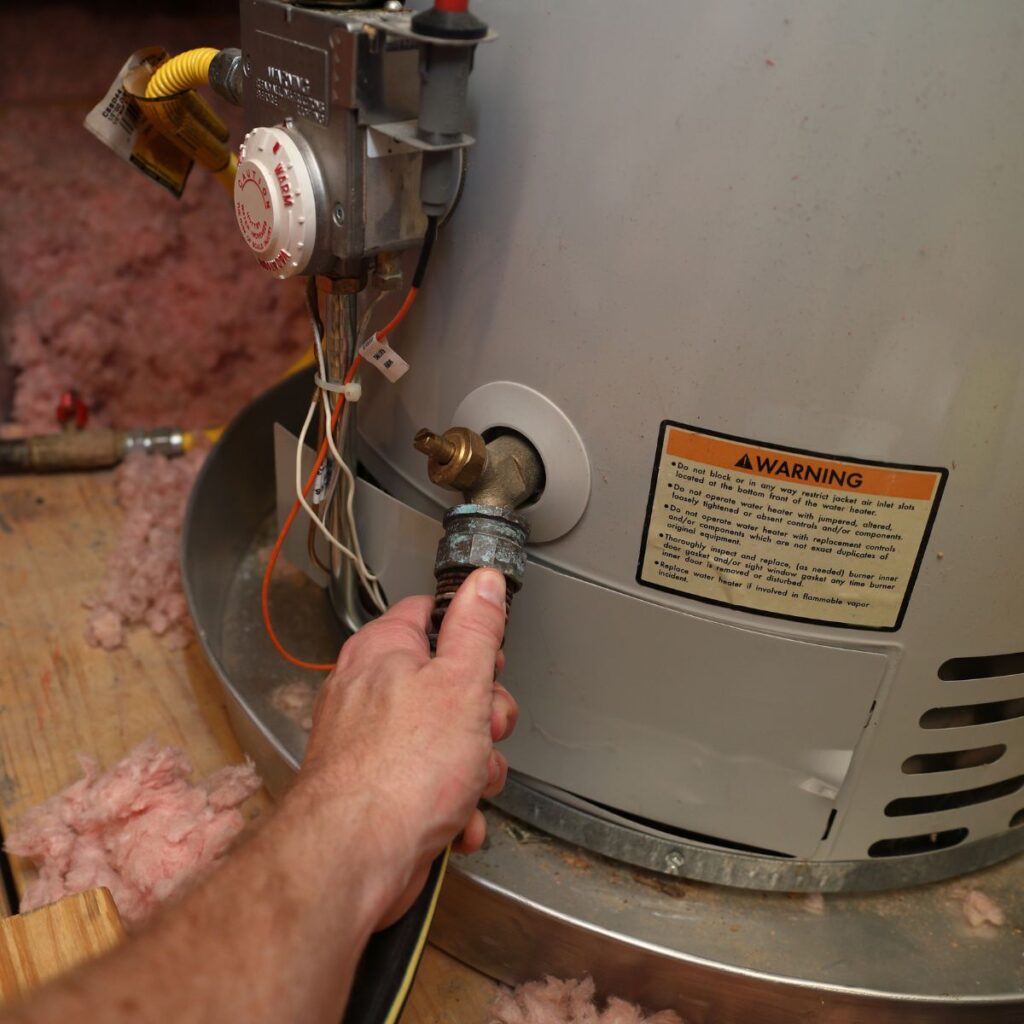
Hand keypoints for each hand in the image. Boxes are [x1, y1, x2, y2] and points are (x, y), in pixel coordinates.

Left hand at [296, 568, 518, 926]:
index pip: (430, 614)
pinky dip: (449, 806)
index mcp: (383, 651)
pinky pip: (427, 785)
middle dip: (482, 717)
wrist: (354, 859)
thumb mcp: (461, 683)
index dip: (470, 637)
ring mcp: (369, 743)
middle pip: (446, 683)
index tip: (489, 662)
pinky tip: (454, 821)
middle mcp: (368, 691)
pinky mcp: (374, 790)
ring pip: (443, 740)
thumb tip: (484, 581)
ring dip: (473, 769)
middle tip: (485, 731)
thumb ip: (476, 628)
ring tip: (468, 785)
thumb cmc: (400, 771)